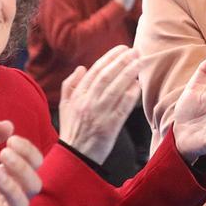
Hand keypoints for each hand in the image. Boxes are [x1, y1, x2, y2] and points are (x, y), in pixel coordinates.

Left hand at [0, 121, 43, 205]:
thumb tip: (9, 124)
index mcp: (6, 175)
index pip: (33, 164)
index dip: (28, 151)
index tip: (11, 139)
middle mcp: (6, 195)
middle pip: (34, 185)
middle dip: (23, 168)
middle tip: (4, 155)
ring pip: (22, 204)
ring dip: (13, 187)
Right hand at [58, 46, 142, 163]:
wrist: (75, 157)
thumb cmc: (72, 130)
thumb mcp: (65, 106)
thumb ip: (70, 85)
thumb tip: (82, 68)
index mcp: (77, 96)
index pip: (95, 71)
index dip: (110, 57)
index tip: (122, 49)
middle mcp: (88, 102)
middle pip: (107, 76)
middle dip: (122, 61)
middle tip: (135, 51)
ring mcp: (99, 114)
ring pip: (115, 88)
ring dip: (129, 73)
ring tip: (139, 62)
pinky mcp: (110, 126)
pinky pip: (122, 107)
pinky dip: (130, 95)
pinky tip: (137, 85)